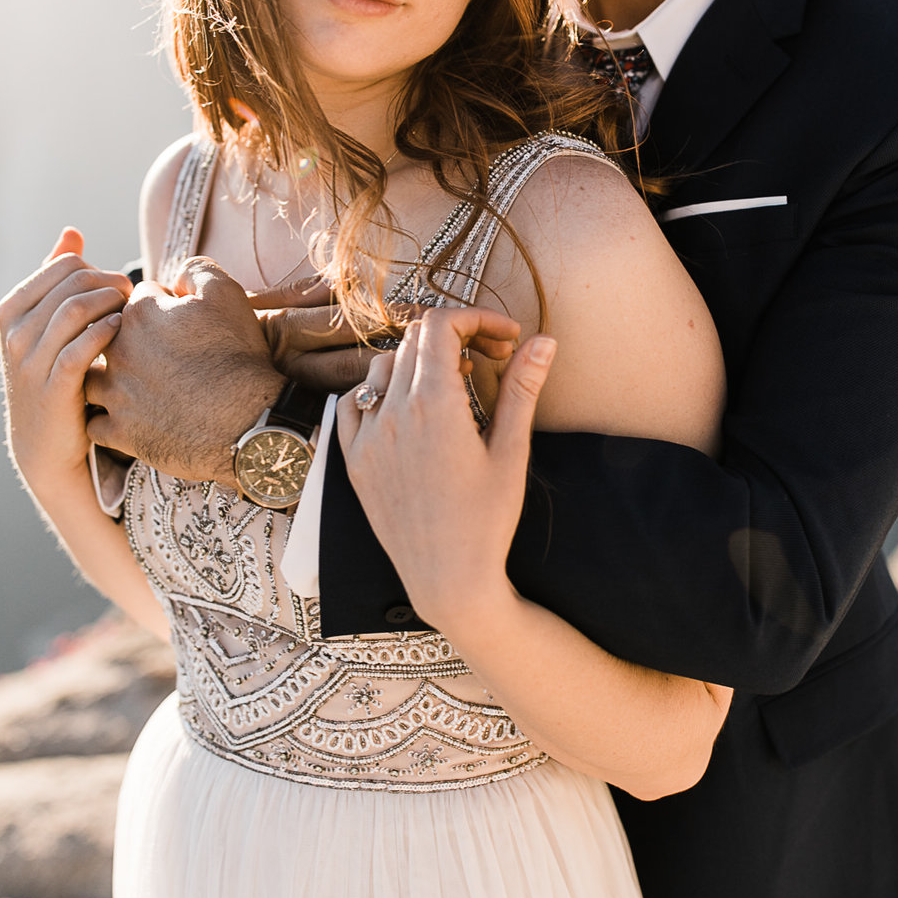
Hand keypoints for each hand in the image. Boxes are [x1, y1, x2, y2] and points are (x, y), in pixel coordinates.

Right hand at [0, 230, 130, 491]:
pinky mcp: (53, 388)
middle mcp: (15, 333)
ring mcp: (30, 361)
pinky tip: (125, 336)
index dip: (101, 270)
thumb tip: (72, 232)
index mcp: (12, 310)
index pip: (63, 266)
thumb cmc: (57, 374)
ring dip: (113, 306)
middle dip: (112, 284)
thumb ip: (58, 279)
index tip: (121, 288)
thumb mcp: (50, 325)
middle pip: (72, 283)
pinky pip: (80, 347)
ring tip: (133, 317)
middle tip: (136, 301)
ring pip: (73, 309)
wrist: (46, 445)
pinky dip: (107, 334)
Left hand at [86, 258, 284, 482]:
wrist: (246, 421)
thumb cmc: (238, 357)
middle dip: (128, 341)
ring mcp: (115, 394)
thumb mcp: (228, 296)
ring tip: (136, 386)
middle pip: (107, 336)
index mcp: (140, 315)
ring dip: (107, 380)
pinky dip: (109, 421)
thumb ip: (198, 270)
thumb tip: (178, 273)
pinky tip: (127, 419)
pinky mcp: (120, 431)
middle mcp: (118, 352)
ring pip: (91, 379)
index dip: (162, 307)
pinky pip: (96, 424)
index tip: (180, 322)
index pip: (138, 298)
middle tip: (162, 354)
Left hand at [337, 307, 551, 632]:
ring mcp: (367, 435)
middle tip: (493, 360)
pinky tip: (407, 408)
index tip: (507, 338)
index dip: (478, 319)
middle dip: (458, 337)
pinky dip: (380, 391)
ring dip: (420, 361)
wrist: (447, 578)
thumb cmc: (487, 520)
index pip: (442, 326)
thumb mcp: (512, 451)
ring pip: (384, 366)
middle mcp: (393, 413)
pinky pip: (354, 402)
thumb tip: (543, 341)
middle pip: (416, 340)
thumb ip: (522, 389)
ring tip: (455, 386)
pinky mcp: (354, 458)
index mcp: (435, 405)